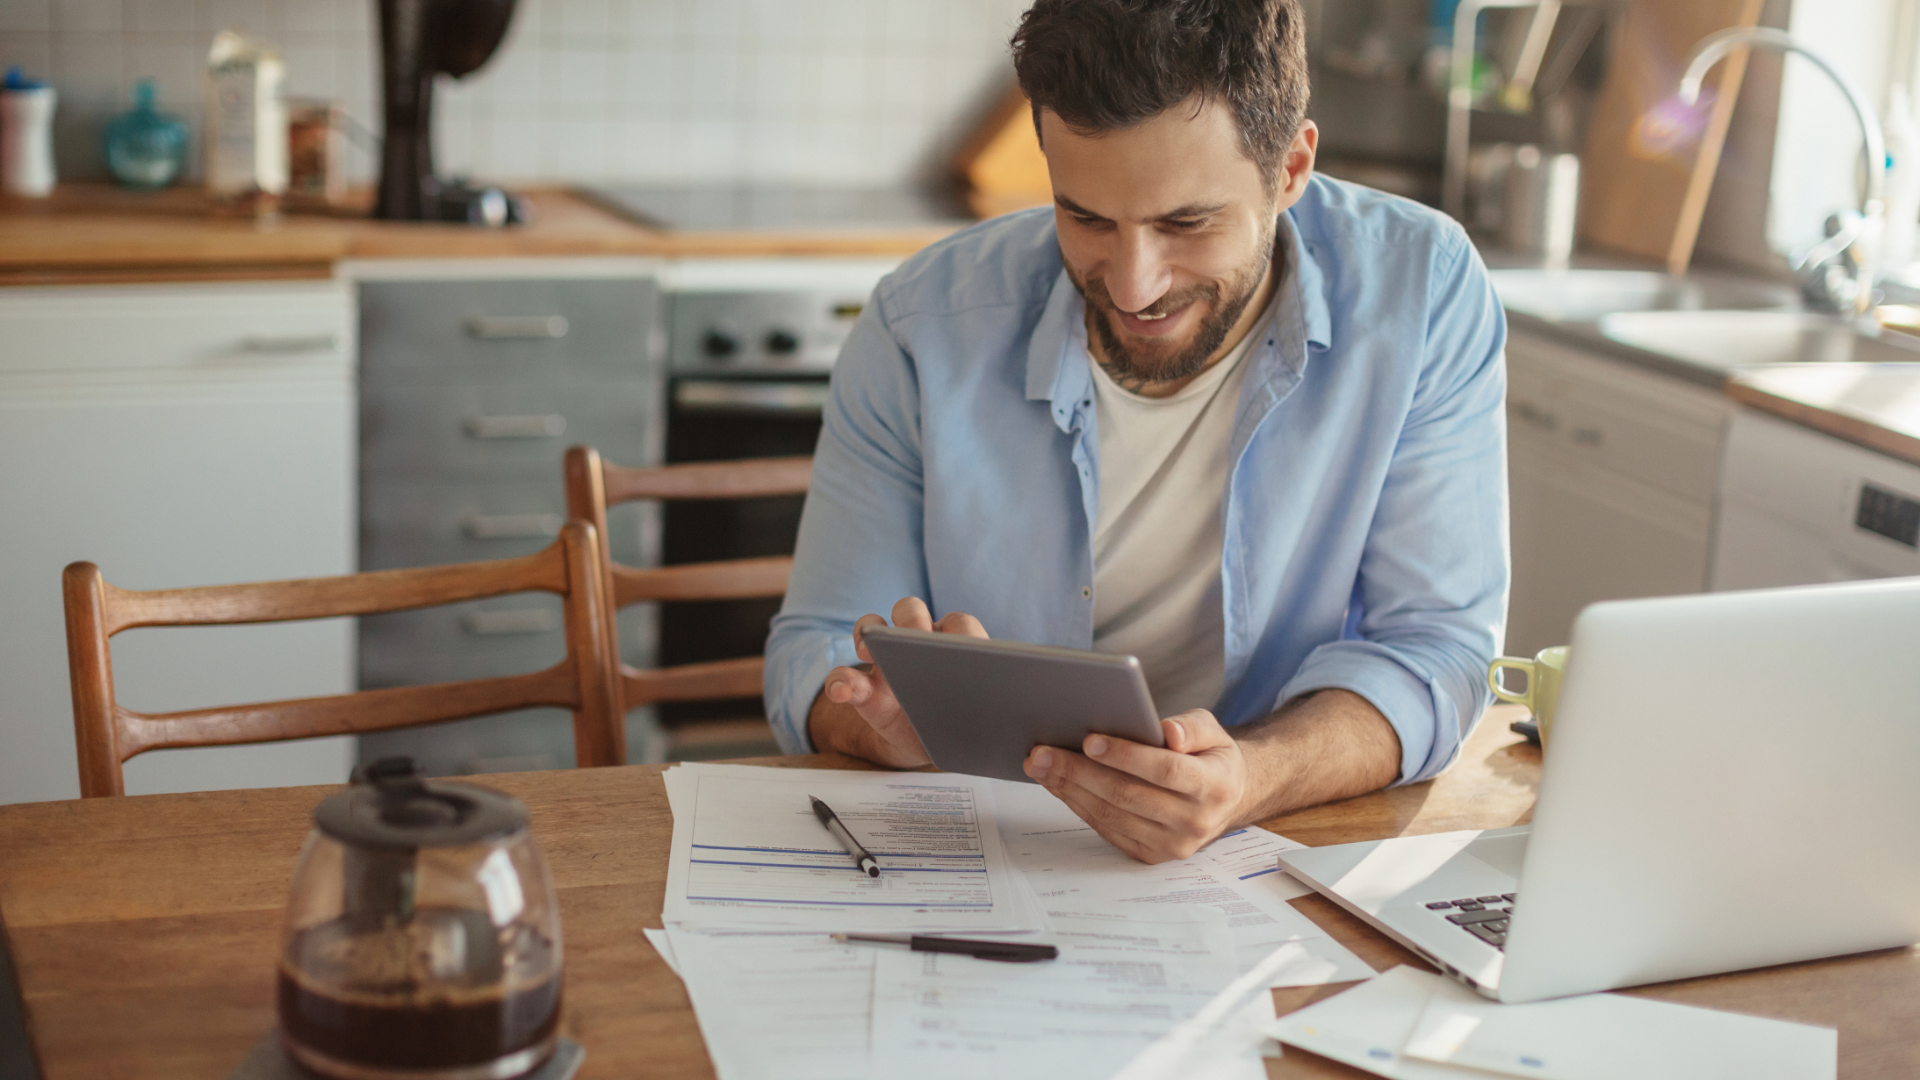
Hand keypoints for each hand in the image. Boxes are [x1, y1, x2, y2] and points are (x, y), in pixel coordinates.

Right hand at [815, 597, 988, 768]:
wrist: (927, 746)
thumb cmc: (959, 724)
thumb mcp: (978, 721)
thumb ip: (988, 709)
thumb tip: (1011, 716)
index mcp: (955, 647)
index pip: (958, 625)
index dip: (958, 630)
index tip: (960, 643)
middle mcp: (917, 643)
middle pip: (910, 610)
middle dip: (911, 618)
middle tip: (914, 636)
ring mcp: (886, 661)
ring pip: (873, 626)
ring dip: (869, 633)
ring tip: (869, 651)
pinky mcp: (862, 688)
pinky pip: (843, 677)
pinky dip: (839, 682)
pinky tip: (841, 693)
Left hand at [1022, 709, 1249, 863]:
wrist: (1227, 800)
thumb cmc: (1211, 758)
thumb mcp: (1213, 732)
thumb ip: (1192, 726)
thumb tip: (1168, 732)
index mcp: (1213, 786)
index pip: (1166, 771)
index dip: (1126, 756)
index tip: (1090, 740)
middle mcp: (1195, 821)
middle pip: (1128, 795)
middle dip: (1080, 771)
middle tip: (1043, 752)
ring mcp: (1172, 844)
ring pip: (1111, 815)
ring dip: (1069, 789)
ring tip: (1040, 765)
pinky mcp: (1151, 855)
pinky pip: (1107, 829)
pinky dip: (1078, 805)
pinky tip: (1058, 784)